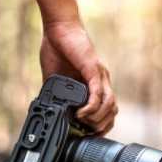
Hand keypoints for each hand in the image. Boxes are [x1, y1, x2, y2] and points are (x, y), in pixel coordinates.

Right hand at [40, 21, 117, 135]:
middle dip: (101, 126)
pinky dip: (91, 107)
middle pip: (113, 111)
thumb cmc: (58, 47)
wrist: (58, 27)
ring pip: (110, 105)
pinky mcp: (93, 70)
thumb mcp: (55, 77)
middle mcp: (101, 80)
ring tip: (82, 123)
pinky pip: (98, 93)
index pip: (107, 110)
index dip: (100, 125)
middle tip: (86, 132)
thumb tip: (48, 108)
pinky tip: (81, 113)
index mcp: (95, 83)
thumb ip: (56, 93)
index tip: (88, 134)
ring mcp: (99, 75)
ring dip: (97, 119)